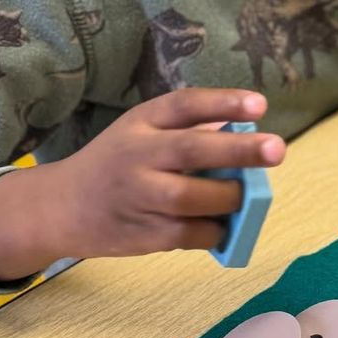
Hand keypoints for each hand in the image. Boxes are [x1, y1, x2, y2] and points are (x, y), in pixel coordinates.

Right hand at [0, 89, 285, 281]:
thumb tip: (245, 128)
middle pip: (191, 150)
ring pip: (193, 198)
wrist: (60, 208)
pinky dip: (216, 230)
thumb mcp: (143, 130)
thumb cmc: (119, 163)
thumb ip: (190, 127)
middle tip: (277, 149)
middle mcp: (138, 156)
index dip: (223, 102)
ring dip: (230, 198)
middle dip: (239, 150)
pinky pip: (193, 234)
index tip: (260, 104)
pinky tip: (221, 224)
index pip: (184, 105)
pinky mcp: (144, 235)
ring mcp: (138, 197)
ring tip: (244, 196)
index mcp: (142, 123)